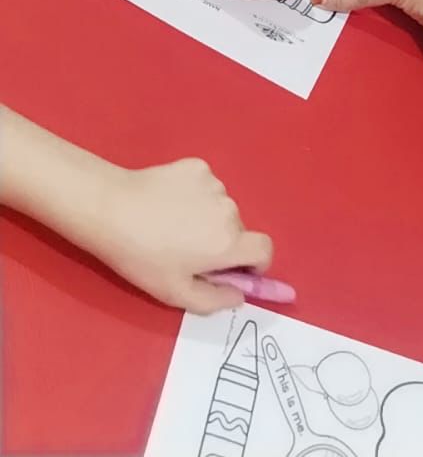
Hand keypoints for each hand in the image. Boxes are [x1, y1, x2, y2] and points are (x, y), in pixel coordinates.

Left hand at [87, 156, 271, 313]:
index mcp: (229, 242)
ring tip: (171, 226)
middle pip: (238, 231)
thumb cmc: (143, 258)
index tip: (233, 271)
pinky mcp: (197, 166)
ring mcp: (214, 183)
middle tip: (187, 253)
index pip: (265, 250)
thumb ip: (216, 300)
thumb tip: (239, 295)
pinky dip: (195, 197)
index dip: (255, 264)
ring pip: (221, 208)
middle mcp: (229, 209)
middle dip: (222, 244)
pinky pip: (206, 187)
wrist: (111, 209)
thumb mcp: (176, 293)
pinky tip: (167, 203)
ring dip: (207, 219)